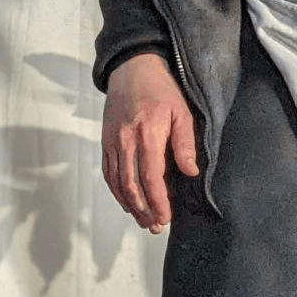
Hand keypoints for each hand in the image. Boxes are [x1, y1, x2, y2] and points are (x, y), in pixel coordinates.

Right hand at [102, 51, 198, 233]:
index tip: (165, 218)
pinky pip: (109, 173)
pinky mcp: (106, 142)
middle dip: (144, 210)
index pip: (151, 177)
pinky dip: (117, 192)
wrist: (131, 68)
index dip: (158, 201)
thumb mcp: (182, 111)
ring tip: (144, 221)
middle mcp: (126, 141)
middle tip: (156, 227)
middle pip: (132, 185)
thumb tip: (190, 172)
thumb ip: (185, 143)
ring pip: (118, 182)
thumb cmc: (161, 89)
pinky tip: (128, 203)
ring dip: (131, 205)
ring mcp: (112, 142)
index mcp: (147, 134)